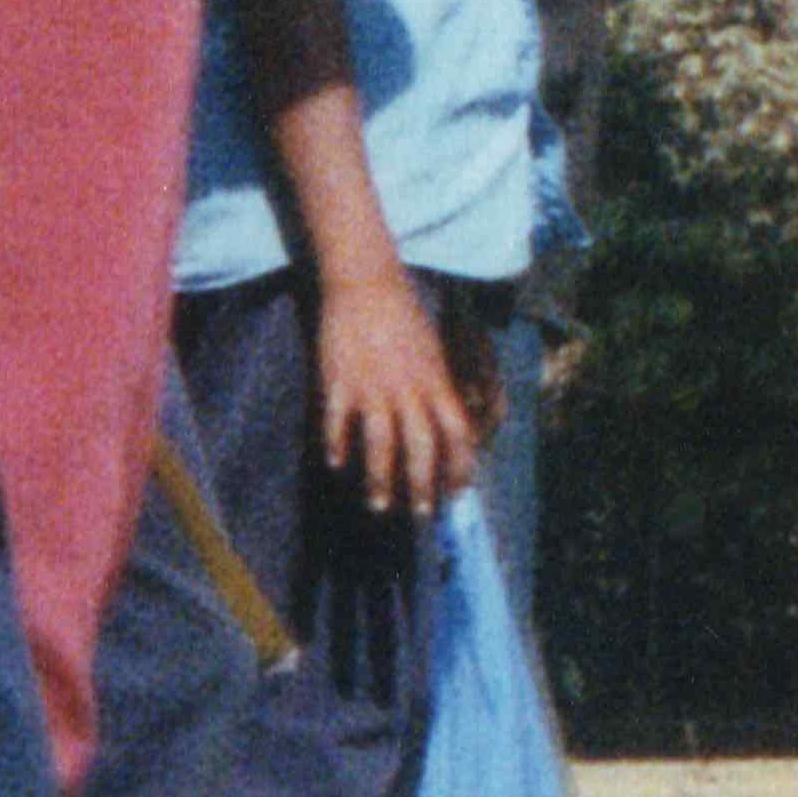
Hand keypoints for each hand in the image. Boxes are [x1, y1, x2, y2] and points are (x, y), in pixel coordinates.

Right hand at [314, 257, 482, 518]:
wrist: (367, 282)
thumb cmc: (403, 318)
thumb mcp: (433, 353)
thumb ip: (438, 390)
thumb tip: (450, 430)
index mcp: (435, 381)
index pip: (457, 432)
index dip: (460, 465)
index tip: (458, 490)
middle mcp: (407, 388)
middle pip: (421, 447)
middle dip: (423, 485)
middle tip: (422, 514)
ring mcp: (372, 386)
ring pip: (380, 443)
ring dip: (380, 479)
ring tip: (378, 504)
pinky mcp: (339, 381)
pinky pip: (338, 422)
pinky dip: (337, 446)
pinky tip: (336, 464)